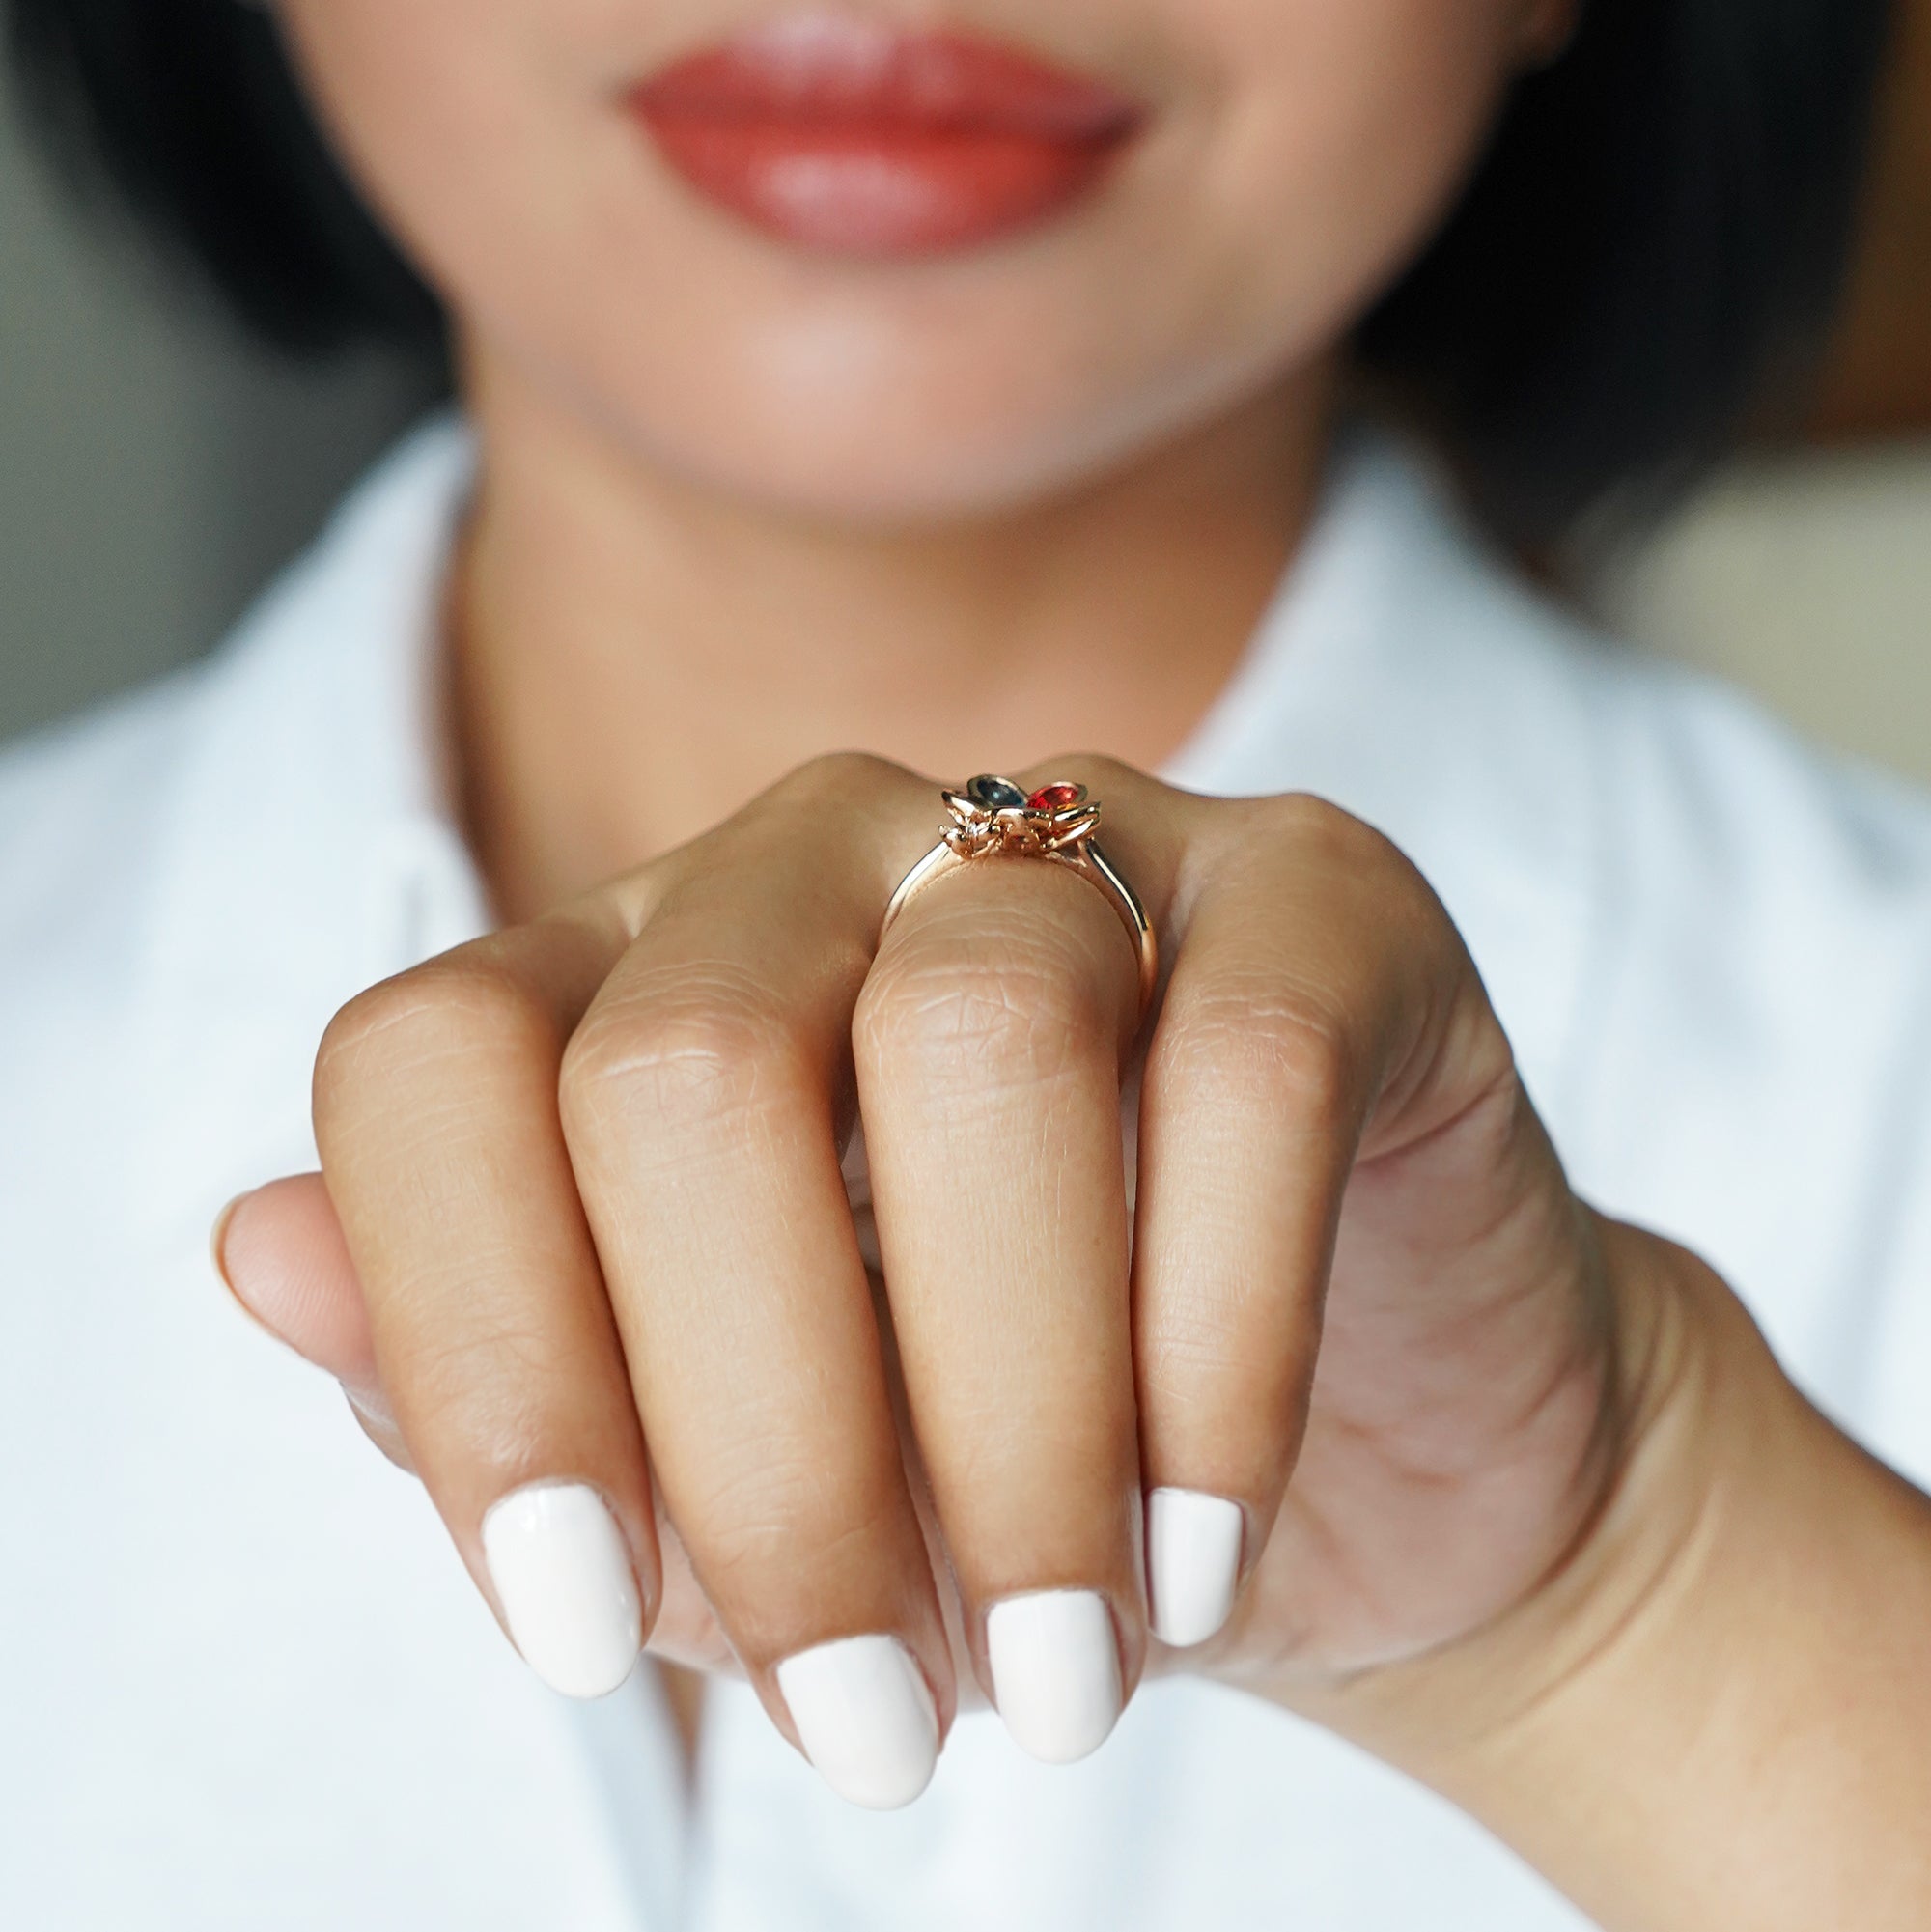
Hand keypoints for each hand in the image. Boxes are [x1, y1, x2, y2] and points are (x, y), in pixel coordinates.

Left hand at [218, 753, 1622, 1805]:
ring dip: (1013, 1419)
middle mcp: (834, 859)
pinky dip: (1214, 1349)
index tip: (579, 1635)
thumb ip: (492, 1378)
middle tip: (874, 1728)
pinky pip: (1246, 1063)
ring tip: (1066, 1671)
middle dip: (770, 1447)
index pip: (440, 1063)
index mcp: (643, 976)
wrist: (1347, 1459)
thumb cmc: (1002, 1471)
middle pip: (700, 1061)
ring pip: (985, 1039)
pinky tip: (1200, 1550)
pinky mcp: (1316, 892)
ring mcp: (1087, 841)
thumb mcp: (720, 1479)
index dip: (476, 1346)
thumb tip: (253, 1251)